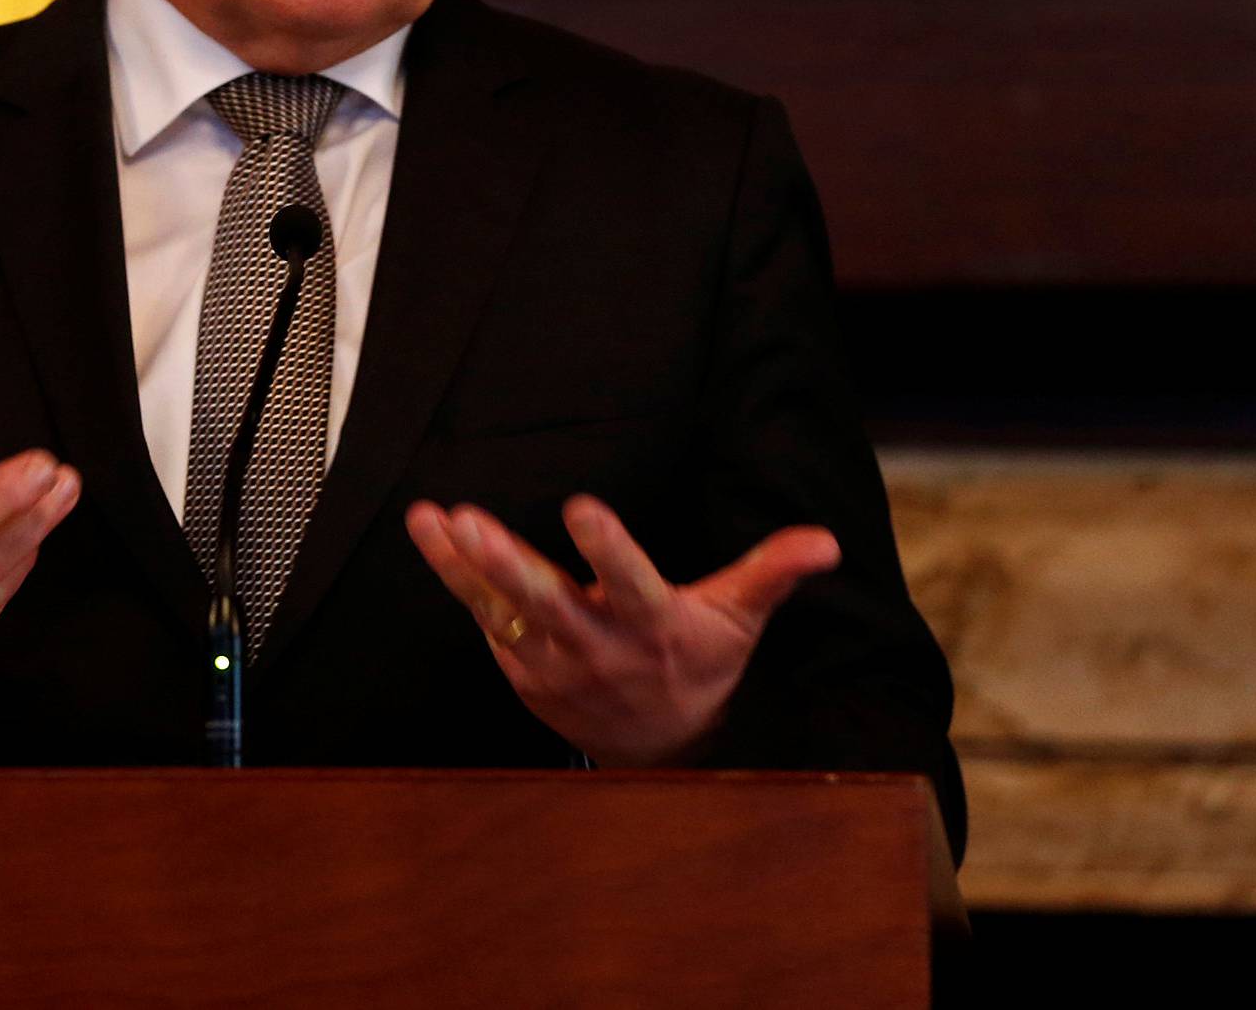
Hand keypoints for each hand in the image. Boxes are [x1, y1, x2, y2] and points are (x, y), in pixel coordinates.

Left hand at [405, 494, 838, 767]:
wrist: (662, 751)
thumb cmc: (700, 662)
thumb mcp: (738, 620)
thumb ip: (771, 573)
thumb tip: (827, 540)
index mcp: (653, 626)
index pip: (630, 582)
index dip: (608, 547)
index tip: (580, 504)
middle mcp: (599, 647)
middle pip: (547, 602)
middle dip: (507, 563)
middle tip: (472, 520)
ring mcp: (554, 664)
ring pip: (501, 609)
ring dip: (461, 565)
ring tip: (429, 518)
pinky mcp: (523, 670)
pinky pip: (483, 619)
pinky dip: (455, 579)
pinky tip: (430, 535)